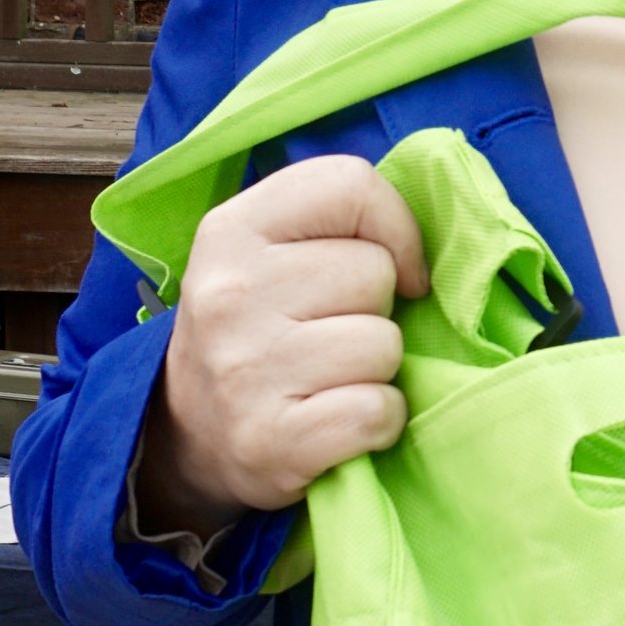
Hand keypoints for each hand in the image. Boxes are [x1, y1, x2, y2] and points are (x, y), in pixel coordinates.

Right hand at [136, 155, 427, 539]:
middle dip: (374, 307)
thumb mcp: (267, 254)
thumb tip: (434, 243)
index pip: (349, 185)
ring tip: (331, 379)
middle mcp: (230, 293)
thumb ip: (337, 224)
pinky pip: (378, 411)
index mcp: (231, 230)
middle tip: (331, 334)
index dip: (393, 226)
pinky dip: (377, 422)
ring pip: (384, 344)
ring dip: (375, 369)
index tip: (389, 267)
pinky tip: (339, 423)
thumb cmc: (256, 332)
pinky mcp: (272, 440)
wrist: (191, 438)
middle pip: (374, 272)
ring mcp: (246, 369)